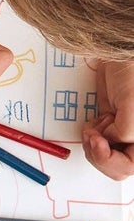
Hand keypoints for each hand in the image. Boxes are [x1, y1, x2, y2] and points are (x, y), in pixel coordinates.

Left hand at [82, 59, 133, 178]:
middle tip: (92, 136)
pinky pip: (98, 142)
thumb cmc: (133, 71)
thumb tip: (110, 142)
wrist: (122, 54)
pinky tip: (97, 120)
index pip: (129, 167)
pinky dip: (91, 134)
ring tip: (96, 125)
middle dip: (99, 154)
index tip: (97, 141)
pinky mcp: (112, 125)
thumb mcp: (133, 106)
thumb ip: (125, 132)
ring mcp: (125, 133)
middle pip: (117, 167)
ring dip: (94, 144)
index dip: (109, 160)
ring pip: (105, 156)